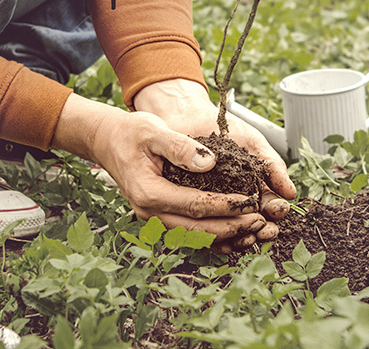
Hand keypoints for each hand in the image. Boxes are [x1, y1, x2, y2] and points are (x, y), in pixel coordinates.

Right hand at [131, 80, 296, 241]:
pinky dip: (211, 237)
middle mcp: (149, 212)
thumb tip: (209, 162)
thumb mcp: (154, 130)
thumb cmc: (131, 133)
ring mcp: (153, 218)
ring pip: (193, 236)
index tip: (251, 202)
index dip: (225, 205)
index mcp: (149, 192)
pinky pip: (187, 233)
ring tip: (252, 231)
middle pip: (196, 229)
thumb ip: (180, 146)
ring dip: (224, 236)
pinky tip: (234, 235)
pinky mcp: (160, 216)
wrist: (108, 142)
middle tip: (259, 222)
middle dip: (230, 227)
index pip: (195, 205)